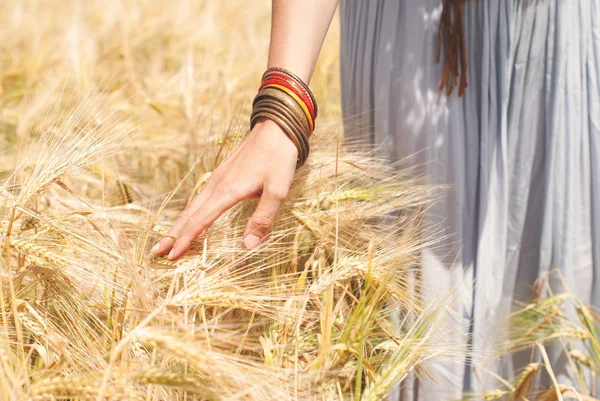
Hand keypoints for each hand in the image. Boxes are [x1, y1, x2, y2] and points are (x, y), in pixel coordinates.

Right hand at [150, 119, 297, 259]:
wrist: (276, 128)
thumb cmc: (278, 158)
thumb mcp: (278, 190)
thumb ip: (262, 219)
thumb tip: (247, 246)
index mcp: (228, 190)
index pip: (201, 220)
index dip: (186, 239)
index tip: (172, 256)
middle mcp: (217, 185)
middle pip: (189, 214)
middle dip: (172, 234)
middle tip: (155, 253)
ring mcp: (217, 179)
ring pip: (192, 206)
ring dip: (178, 224)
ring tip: (166, 241)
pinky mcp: (222, 176)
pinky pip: (200, 199)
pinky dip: (190, 213)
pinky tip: (189, 219)